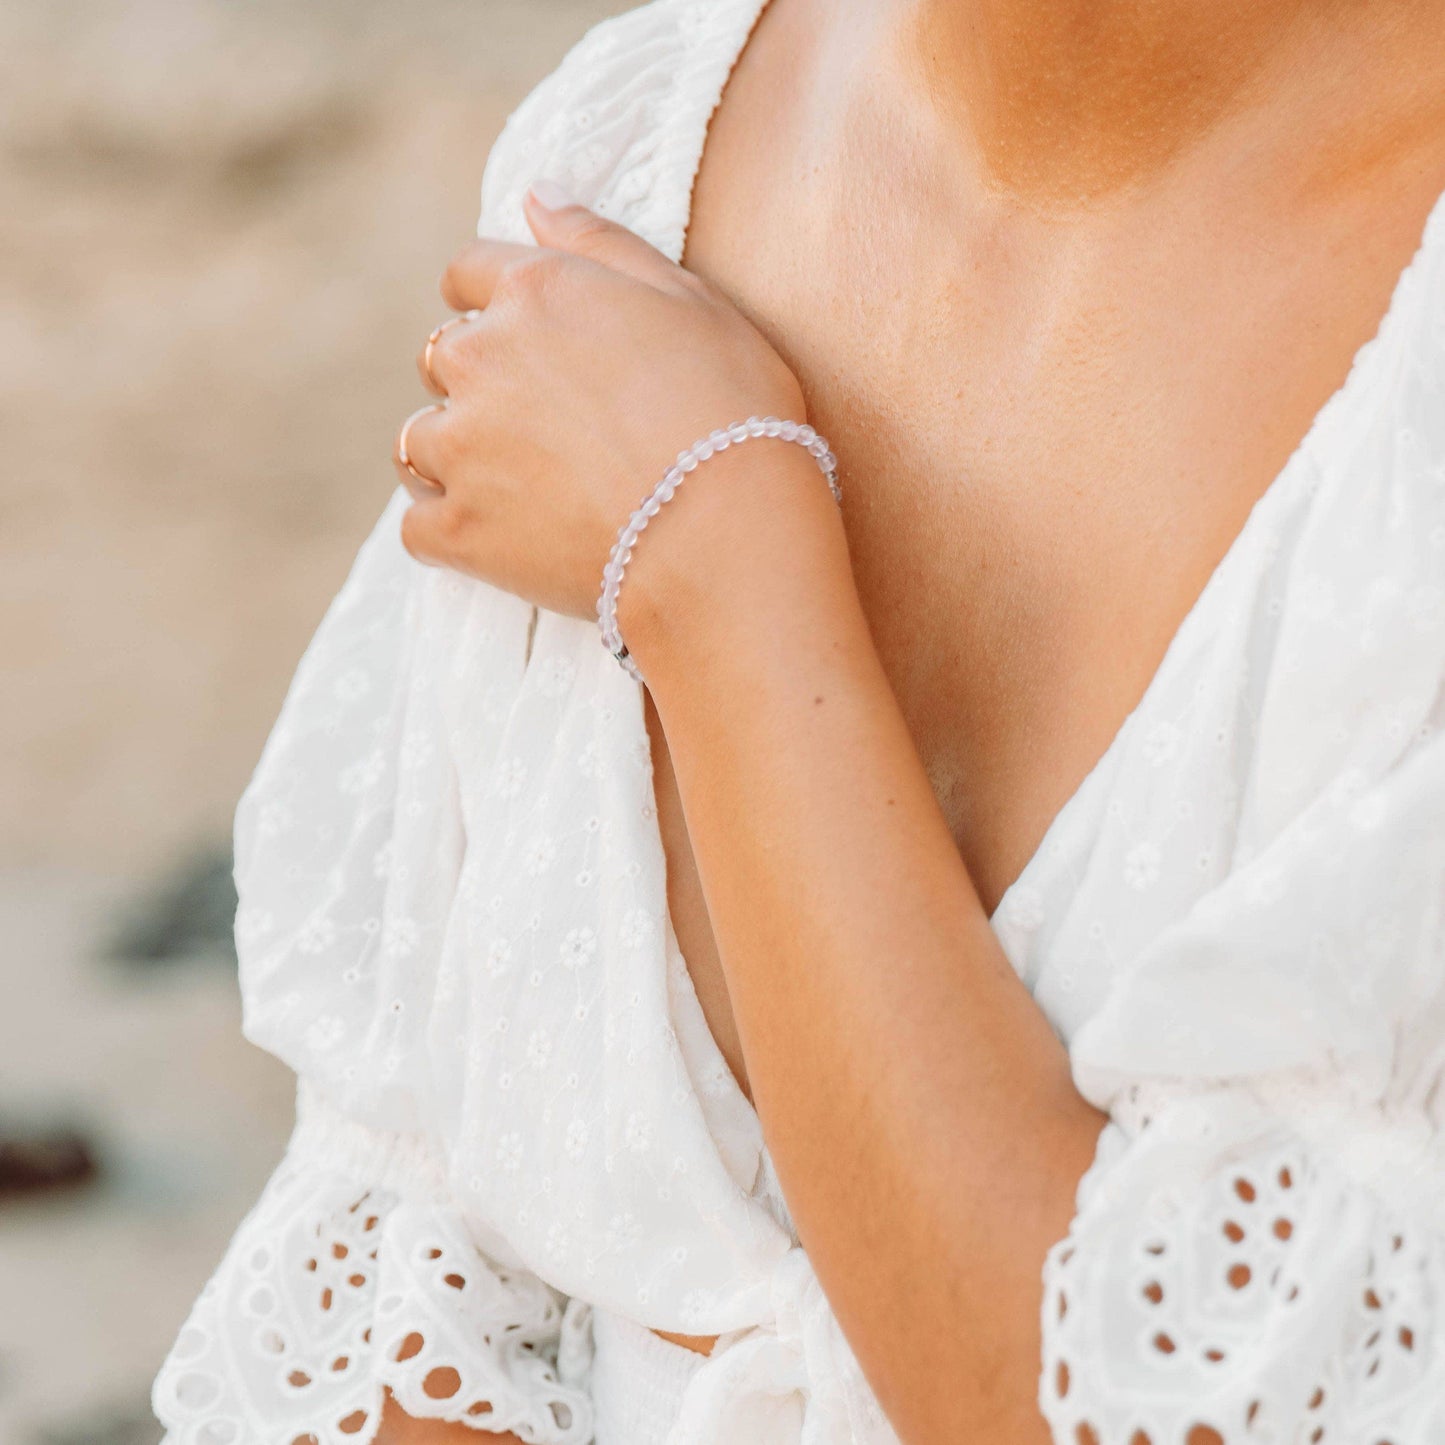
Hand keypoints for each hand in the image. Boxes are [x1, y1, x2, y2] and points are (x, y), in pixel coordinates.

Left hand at [394, 183, 808, 621]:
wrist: (725, 532)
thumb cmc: (730, 411)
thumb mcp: (689, 300)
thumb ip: (602, 242)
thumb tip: (536, 195)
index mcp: (534, 293)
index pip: (467, 274)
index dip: (490, 303)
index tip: (521, 339)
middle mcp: (480, 359)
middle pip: (442, 359)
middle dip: (478, 384)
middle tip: (546, 428)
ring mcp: (462, 449)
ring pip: (418, 442)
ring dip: (454, 457)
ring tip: (519, 489)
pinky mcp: (459, 531)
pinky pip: (418, 528)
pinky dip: (447, 532)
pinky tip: (497, 542)